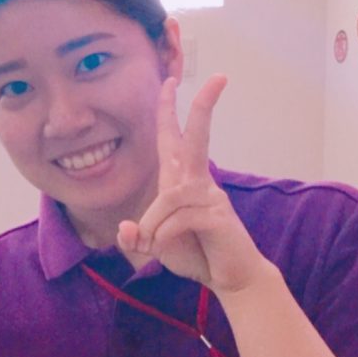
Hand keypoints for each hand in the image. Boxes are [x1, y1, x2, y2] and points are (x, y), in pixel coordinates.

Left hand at [116, 75, 269, 293]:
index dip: (168, 111)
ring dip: (154, 223)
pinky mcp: (218, 216)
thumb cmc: (195, 253)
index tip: (168, 81)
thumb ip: (137, 238)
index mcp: (182, 181)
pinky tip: (164, 246)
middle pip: (197, 138)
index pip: (173, 139)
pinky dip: (164, 234)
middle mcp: (198, 182)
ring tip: (152, 244)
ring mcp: (211, 197)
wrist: (230, 279)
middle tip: (219, 77)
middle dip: (203, 107)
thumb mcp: (155, 246)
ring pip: (170, 196)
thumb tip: (127, 230)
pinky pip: (180, 218)